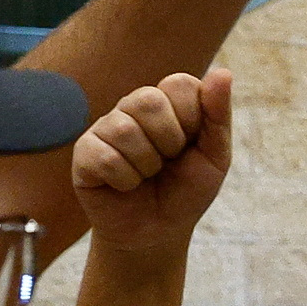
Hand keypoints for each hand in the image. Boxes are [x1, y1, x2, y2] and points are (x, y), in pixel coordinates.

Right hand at [69, 70, 235, 259]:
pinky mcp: (83, 153)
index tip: (191, 145)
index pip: (180, 84)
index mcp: (167, 103)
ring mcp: (105, 129)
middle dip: (169, 142)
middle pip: (148, 100)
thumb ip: (218, 116)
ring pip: (125, 130)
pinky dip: (125, 180)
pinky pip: (104, 157)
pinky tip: (125, 186)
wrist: (158, 232)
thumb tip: (223, 73)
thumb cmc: (186, 191)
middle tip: (167, 163)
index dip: (193, 120)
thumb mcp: (215, 157)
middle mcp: (133, 108)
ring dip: (147, 165)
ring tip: (146, 176)